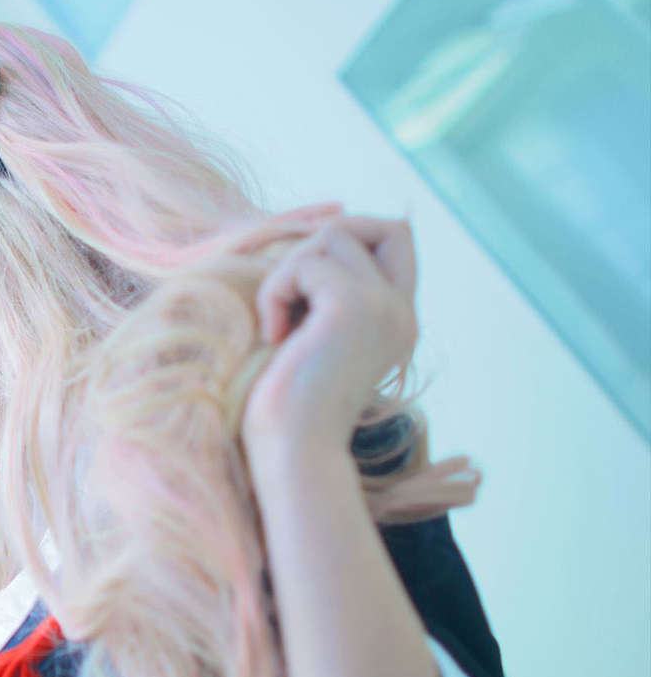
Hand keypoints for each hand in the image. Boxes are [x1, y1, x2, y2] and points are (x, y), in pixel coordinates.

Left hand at [238, 210, 418, 458]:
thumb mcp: (317, 339)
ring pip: (334, 235)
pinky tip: (274, 337)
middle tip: (291, 291)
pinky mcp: (353, 306)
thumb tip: (311, 236)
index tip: (309, 276)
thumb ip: (326, 296)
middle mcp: (401, 311)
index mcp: (398, 321)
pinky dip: (275, 293)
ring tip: (280, 323)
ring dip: (291, 271)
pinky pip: (304, 263)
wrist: (295, 452)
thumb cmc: (290, 406)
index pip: (398, 238)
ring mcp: (384, 306)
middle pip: (376, 224)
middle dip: (323, 241)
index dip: (355, 233)